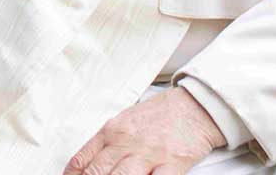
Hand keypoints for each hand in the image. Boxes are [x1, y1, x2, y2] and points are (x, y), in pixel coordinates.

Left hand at [62, 88, 225, 174]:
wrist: (193, 106)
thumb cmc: (159, 115)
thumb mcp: (124, 121)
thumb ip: (107, 142)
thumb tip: (87, 164)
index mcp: (111, 131)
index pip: (83, 159)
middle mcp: (126, 142)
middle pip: (97, 172)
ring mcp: (148, 154)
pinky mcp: (172, 164)